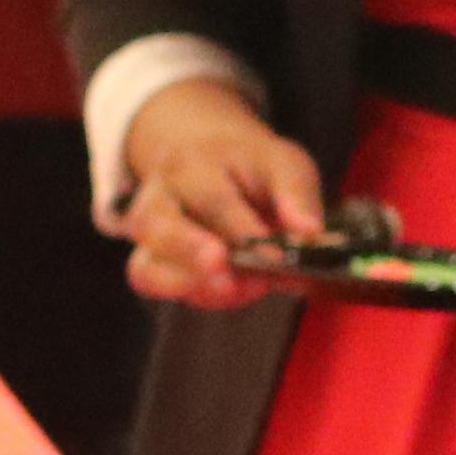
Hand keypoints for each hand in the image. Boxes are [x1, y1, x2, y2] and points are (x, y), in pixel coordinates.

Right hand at [106, 81, 323, 309]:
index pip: (211, 198)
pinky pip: (151, 285)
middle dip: (192, 253)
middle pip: (157, 226)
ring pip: (146, 265)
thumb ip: (296, 194)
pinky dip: (185, 294)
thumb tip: (309, 232)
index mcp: (192, 165)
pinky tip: (228, 293)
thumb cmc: (249, 167)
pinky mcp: (149, 263)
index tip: (275, 257)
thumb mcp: (282, 162)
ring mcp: (150, 235)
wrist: (210, 160)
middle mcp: (159, 198)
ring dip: (189, 283)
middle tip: (227, 268)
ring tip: (232, 288)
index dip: (242, 231)